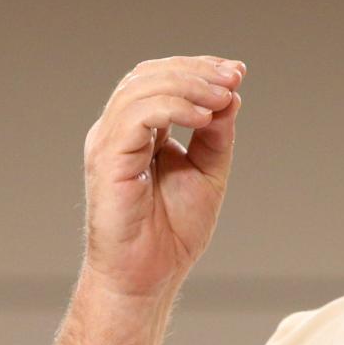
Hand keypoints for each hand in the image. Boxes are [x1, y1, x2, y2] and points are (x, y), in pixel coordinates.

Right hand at [80, 56, 245, 297]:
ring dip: (189, 85)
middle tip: (234, 76)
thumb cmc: (172, 231)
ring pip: (142, 88)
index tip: (237, 71)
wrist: (149, 276)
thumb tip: (231, 94)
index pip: (162, 80)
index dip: (199, 69)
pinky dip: (173, 108)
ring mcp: (108, 142)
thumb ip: (217, 133)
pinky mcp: (106, 159)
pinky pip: (136, 117)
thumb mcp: (208, 171)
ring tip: (224, 96)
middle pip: (150, 75)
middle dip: (197, 70)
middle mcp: (119, 131)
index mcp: (140, 131)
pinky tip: (203, 117)